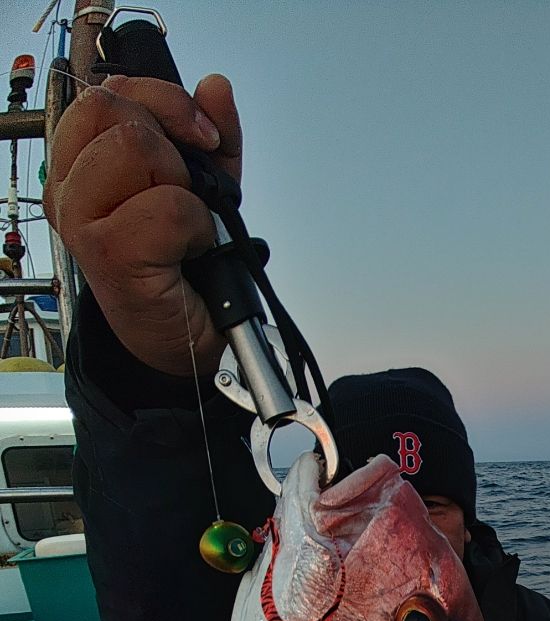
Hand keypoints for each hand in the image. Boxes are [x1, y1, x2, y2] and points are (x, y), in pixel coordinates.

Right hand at [44, 73, 241, 375]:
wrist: (186, 339)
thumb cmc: (184, 267)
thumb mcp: (205, 188)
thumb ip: (212, 137)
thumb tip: (215, 88)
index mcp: (81, 161)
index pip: (109, 90)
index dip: (165, 101)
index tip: (202, 136)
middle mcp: (70, 187)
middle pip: (116, 110)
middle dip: (172, 146)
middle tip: (187, 191)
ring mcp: (82, 221)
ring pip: (138, 150)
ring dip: (183, 190)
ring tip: (184, 227)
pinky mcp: (108, 254)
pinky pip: (168, 208)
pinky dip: (195, 228)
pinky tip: (189, 252)